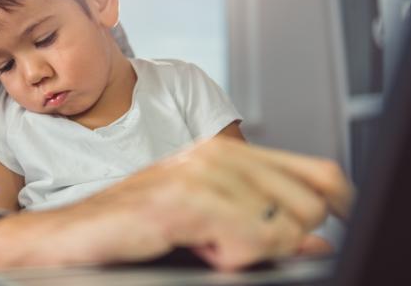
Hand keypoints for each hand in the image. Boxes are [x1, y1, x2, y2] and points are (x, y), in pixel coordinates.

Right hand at [78, 136, 352, 268]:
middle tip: (231, 244)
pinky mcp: (187, 199)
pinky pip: (252, 242)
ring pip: (284, 229)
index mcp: (227, 153)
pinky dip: (231, 257)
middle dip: (283, 240)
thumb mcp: (210, 225)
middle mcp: (218, 154)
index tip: (326, 231)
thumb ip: (264, 226)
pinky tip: (198, 247)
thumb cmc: (132, 228)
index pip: (318, 172)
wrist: (71, 236)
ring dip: (249, 253)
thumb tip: (318, 239)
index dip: (339, 205)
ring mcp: (203, 173)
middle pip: (311, 205)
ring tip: (205, 243)